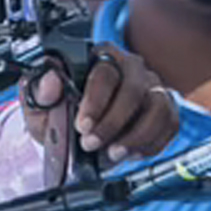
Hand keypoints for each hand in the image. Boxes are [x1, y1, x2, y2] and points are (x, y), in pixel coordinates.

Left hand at [21, 43, 178, 168]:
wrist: (77, 131)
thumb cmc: (62, 112)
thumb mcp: (40, 105)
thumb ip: (40, 92)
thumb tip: (51, 80)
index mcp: (99, 57)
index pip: (105, 73)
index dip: (95, 101)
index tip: (82, 126)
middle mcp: (131, 67)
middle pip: (134, 90)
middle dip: (113, 123)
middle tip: (91, 144)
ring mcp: (152, 86)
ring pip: (158, 107)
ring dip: (136, 136)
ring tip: (114, 153)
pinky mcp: (165, 107)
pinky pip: (170, 124)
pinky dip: (152, 143)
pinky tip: (131, 152)